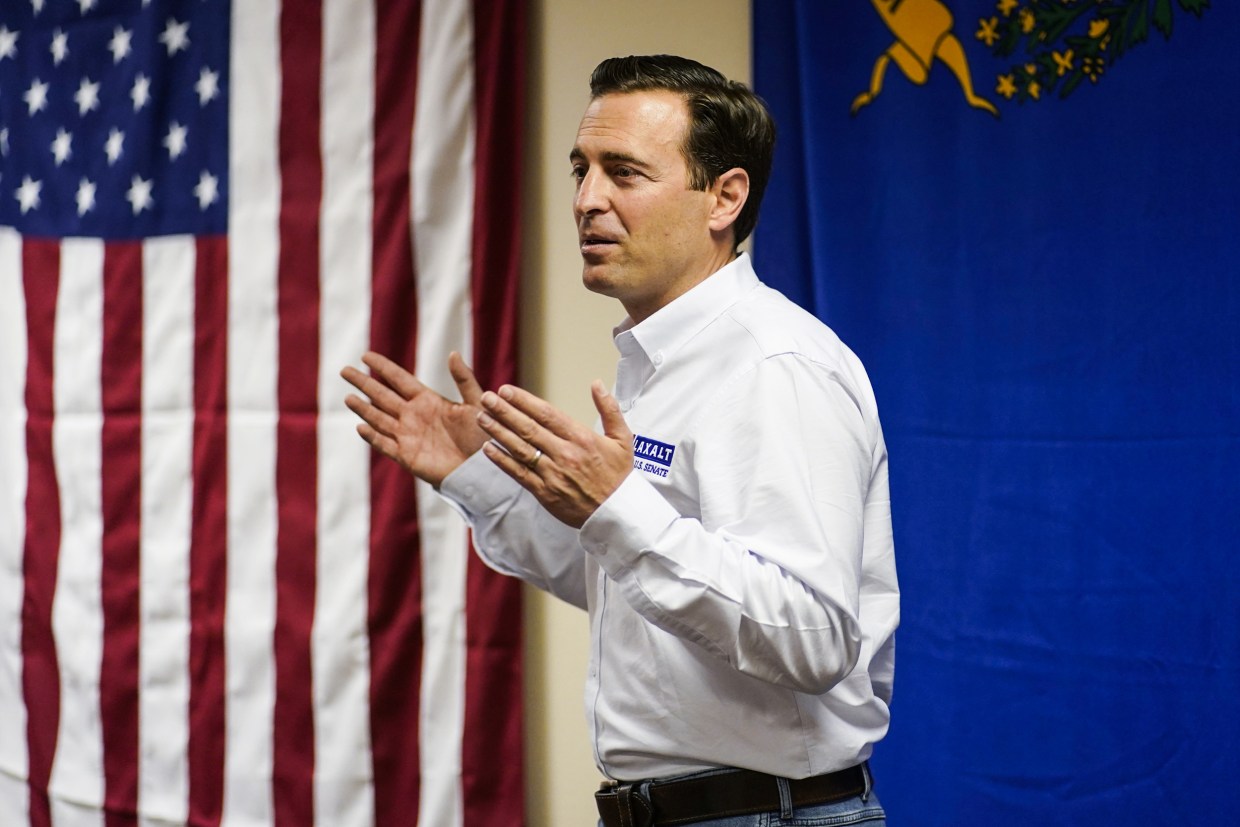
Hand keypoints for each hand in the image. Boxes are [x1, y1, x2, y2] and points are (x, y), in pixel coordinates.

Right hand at [341, 350, 486, 486]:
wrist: (483, 468)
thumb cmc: (483, 436)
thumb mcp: (476, 404)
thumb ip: (464, 379)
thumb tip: (453, 353)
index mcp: (428, 400)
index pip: (399, 379)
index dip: (383, 367)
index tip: (366, 355)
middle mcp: (413, 415)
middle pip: (382, 396)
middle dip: (363, 383)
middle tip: (344, 370)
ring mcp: (408, 435)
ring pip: (379, 418)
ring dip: (363, 409)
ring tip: (348, 397)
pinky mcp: (407, 456)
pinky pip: (386, 445)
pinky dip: (373, 437)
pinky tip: (361, 427)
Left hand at [477, 380, 632, 527]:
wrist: (618, 514)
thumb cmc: (619, 476)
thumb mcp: (623, 439)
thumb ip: (610, 409)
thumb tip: (597, 384)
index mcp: (581, 438)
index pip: (546, 414)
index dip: (523, 401)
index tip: (506, 390)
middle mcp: (564, 454)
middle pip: (528, 428)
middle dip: (504, 411)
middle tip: (486, 398)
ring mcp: (553, 474)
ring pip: (520, 449)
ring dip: (498, 432)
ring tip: (481, 417)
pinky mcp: (545, 492)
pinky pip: (519, 473)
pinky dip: (502, 460)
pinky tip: (487, 448)